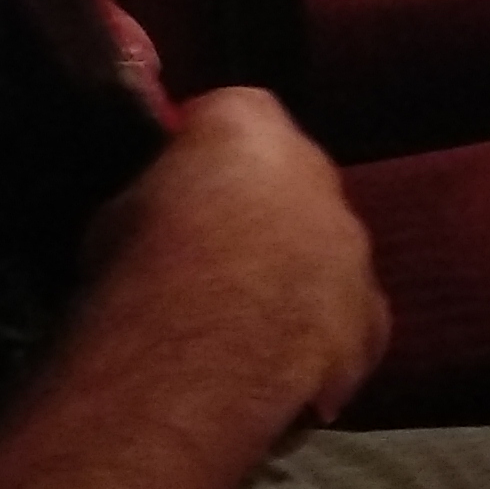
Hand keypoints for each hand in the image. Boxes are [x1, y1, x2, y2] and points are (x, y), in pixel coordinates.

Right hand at [89, 88, 389, 424]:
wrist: (189, 369)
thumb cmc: (137, 277)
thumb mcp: (118, 212)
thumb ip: (160, 193)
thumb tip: (164, 210)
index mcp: (248, 124)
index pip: (230, 118)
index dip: (201, 158)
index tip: (176, 193)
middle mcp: (315, 172)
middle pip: (288, 180)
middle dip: (258, 212)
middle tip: (210, 260)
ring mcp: (351, 247)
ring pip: (325, 250)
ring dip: (293, 274)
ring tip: (240, 324)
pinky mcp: (371, 320)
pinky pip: (349, 320)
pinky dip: (320, 338)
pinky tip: (276, 370)